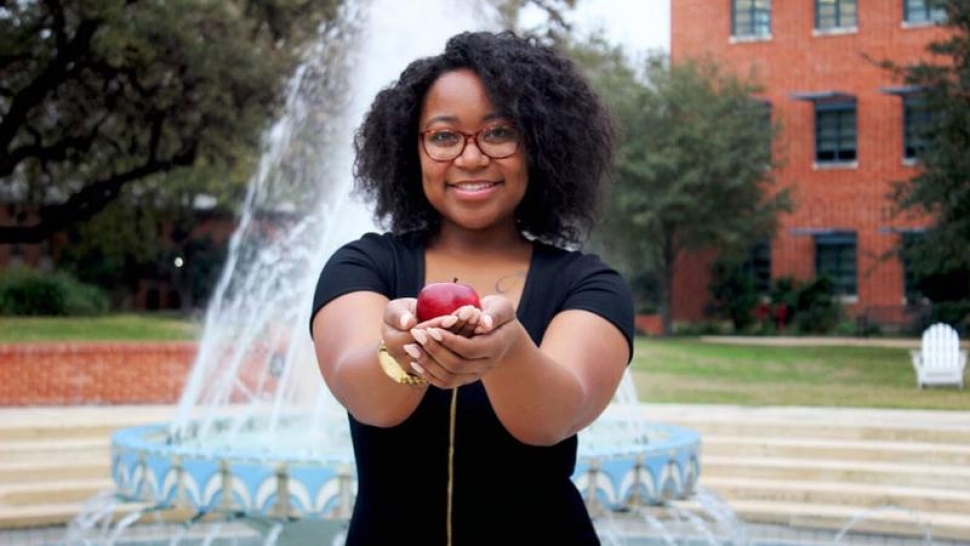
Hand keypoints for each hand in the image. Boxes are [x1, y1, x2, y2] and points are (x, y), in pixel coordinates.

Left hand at [403, 295, 518, 388]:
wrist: (502, 333)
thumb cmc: (498, 313)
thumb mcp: (501, 307)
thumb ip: (494, 313)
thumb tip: (485, 323)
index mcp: (495, 347)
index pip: (469, 349)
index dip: (449, 340)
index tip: (431, 328)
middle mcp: (486, 365)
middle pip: (456, 365)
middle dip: (434, 350)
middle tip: (416, 335)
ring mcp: (476, 374)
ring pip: (449, 377)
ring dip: (427, 363)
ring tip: (411, 347)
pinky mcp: (465, 378)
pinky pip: (446, 383)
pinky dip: (429, 374)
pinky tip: (415, 362)